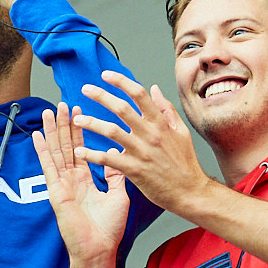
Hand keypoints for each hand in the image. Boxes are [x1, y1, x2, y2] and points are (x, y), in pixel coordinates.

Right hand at [33, 106, 131, 267]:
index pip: (80, 149)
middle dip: (64, 125)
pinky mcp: (56, 191)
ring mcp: (62, 184)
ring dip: (52, 132)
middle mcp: (71, 180)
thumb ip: (115, 176)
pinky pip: (48, 167)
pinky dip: (43, 151)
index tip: (78, 113)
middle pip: (65, 146)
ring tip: (49, 112)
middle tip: (62, 104)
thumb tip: (117, 156)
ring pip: (56, 152)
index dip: (79, 131)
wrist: (99, 249)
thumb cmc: (108, 229)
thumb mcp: (118, 196)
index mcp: (85, 180)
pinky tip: (37, 136)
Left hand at [76, 72, 215, 217]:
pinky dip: (93, 155)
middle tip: (85, 89)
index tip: (106, 75)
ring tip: (77, 119)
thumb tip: (155, 89)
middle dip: (101, 96)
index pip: (139, 95)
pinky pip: (109, 159)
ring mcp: (142, 152)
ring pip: (112, 131)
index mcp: (161, 123)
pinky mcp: (135, 170)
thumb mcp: (181, 132)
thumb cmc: (185, 164)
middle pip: (122, 108)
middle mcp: (150, 135)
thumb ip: (166, 109)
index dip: (121, 82)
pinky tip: (80, 151)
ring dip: (92, 123)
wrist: (189, 192)